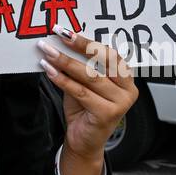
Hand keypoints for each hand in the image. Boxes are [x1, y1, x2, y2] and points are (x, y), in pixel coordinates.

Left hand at [37, 25, 138, 161]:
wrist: (83, 142)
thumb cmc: (84, 110)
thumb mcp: (83, 84)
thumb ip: (80, 66)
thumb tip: (60, 43)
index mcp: (126, 78)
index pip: (110, 54)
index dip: (88, 41)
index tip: (67, 32)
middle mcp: (128, 89)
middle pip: (104, 61)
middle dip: (80, 46)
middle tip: (59, 36)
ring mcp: (120, 103)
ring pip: (90, 76)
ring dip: (65, 62)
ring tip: (47, 52)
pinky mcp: (108, 114)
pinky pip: (81, 92)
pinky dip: (63, 80)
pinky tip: (49, 71)